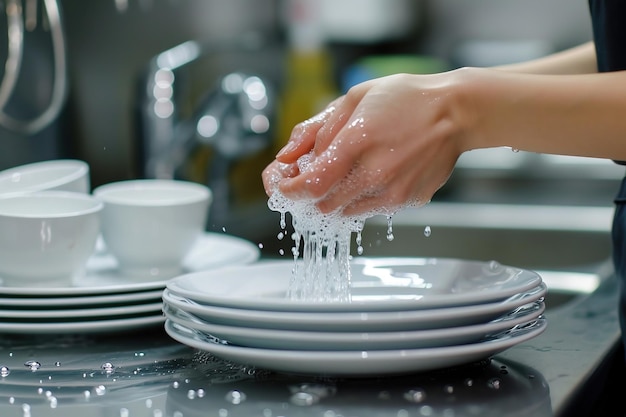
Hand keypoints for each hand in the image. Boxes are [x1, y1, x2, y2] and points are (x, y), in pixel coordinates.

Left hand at [264, 72, 466, 215]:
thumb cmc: (405, 99)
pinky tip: (374, 173)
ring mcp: (394, 192)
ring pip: (345, 211)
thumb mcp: (352, 99)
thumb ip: (313, 130)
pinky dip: (361, 198)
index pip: (310, 185)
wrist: (456, 113)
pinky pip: (371, 209)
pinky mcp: (408, 202)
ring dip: (336, 197)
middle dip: (311, 194)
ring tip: (350, 169)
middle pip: (324, 205)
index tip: (284, 186)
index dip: (290, 190)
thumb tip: (285, 157)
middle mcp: (376, 173)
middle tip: (315, 175)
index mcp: (357, 142)